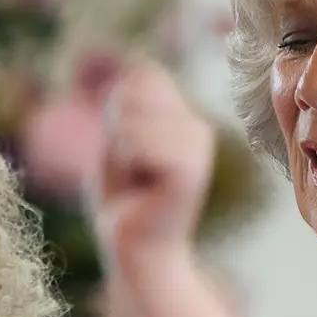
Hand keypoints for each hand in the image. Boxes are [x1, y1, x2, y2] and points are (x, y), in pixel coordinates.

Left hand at [91, 62, 214, 271]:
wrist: (136, 249)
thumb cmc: (124, 200)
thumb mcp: (117, 140)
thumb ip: (126, 102)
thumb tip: (140, 67)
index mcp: (184, 117)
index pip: (144, 75)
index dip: (120, 108)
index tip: (127, 149)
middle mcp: (197, 127)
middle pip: (134, 95)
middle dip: (117, 132)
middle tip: (131, 171)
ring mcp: (198, 147)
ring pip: (133, 122)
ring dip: (121, 154)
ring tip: (138, 182)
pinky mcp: (191, 169)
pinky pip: (140, 145)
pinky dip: (128, 165)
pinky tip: (144, 189)